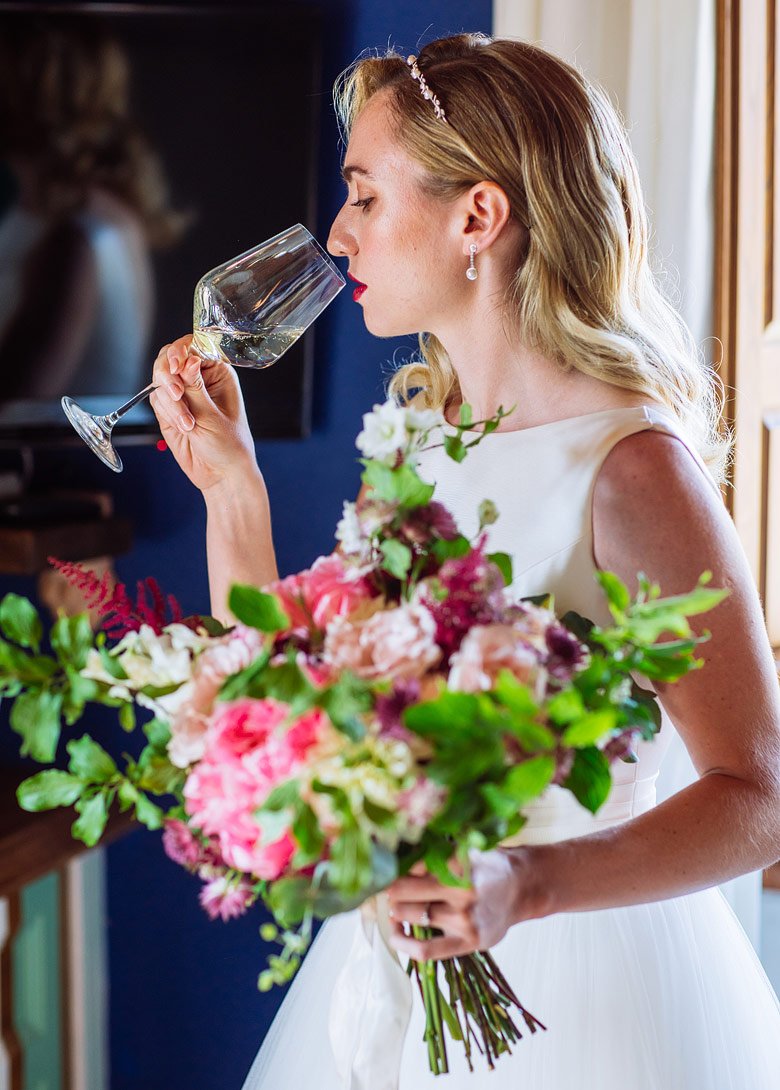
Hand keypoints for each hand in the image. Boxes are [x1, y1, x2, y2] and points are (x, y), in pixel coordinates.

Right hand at [149, 334, 258, 493]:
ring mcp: (182, 393)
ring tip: (188, 424)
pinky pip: (156, 400)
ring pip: (160, 380)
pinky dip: (166, 412)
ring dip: (171, 403)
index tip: (176, 365)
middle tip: (177, 395)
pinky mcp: (169, 409)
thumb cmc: (228, 445)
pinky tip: (183, 428)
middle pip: (170, 358)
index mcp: (218, 372)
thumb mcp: (212, 415)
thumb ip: (195, 387)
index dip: (180, 351)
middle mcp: (198, 378)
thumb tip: (188, 359)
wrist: (221, 475)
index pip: (194, 346)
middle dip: (168, 376)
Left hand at [386, 847, 544, 961]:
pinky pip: (426, 949)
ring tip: (392, 906)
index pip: (410, 867)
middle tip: (381, 888)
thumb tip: (395, 857)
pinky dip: (404, 944)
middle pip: (405, 892)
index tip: (381, 869)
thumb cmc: (485, 866)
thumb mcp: (464, 851)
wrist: (521, 888)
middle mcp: (461, 892)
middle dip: (389, 890)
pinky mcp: (467, 942)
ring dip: (396, 911)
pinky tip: (395, 934)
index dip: (392, 869)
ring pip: (413, 916)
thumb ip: (434, 855)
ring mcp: (464, 919)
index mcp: (459, 864)